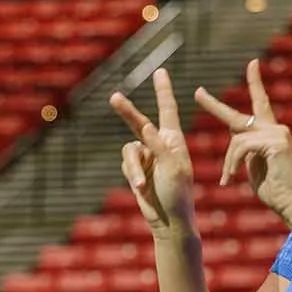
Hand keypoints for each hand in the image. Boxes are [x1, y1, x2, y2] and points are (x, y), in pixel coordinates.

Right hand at [111, 69, 196, 234]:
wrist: (168, 219)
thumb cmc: (178, 193)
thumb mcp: (174, 168)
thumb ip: (159, 146)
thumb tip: (145, 127)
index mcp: (174, 141)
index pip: (168, 110)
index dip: (163, 90)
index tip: (160, 71)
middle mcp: (159, 144)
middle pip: (138, 122)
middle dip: (126, 111)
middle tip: (114, 97)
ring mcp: (146, 157)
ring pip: (129, 149)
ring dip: (134, 167)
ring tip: (142, 184)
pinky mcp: (135, 169)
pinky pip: (127, 164)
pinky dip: (132, 174)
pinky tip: (141, 187)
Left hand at [194, 60, 291, 230]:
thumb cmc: (276, 191)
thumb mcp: (255, 166)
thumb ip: (247, 150)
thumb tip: (236, 138)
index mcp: (271, 133)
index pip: (261, 103)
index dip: (255, 83)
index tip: (252, 65)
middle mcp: (276, 129)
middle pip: (238, 117)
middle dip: (214, 106)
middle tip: (198, 93)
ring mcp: (277, 134)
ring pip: (237, 138)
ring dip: (228, 161)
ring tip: (228, 179)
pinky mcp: (276, 142)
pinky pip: (242, 146)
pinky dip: (233, 164)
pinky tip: (232, 179)